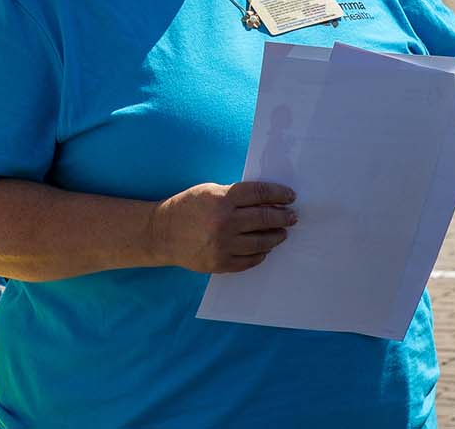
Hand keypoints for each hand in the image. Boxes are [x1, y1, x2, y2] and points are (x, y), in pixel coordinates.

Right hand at [151, 181, 296, 273]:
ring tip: (282, 233)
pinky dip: (260, 254)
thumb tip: (266, 201)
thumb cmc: (187, 207)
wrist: (161, 233)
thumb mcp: (210, 191)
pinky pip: (249, 261)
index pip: (259, 194)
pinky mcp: (220, 263)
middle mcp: (224, 222)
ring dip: (275, 237)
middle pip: (264, 218)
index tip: (290, 196)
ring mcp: (223, 245)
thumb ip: (236, 195)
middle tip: (292, 217)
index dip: (279, 194)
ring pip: (260, 242)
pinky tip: (265, 249)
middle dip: (283, 217)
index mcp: (222, 199)